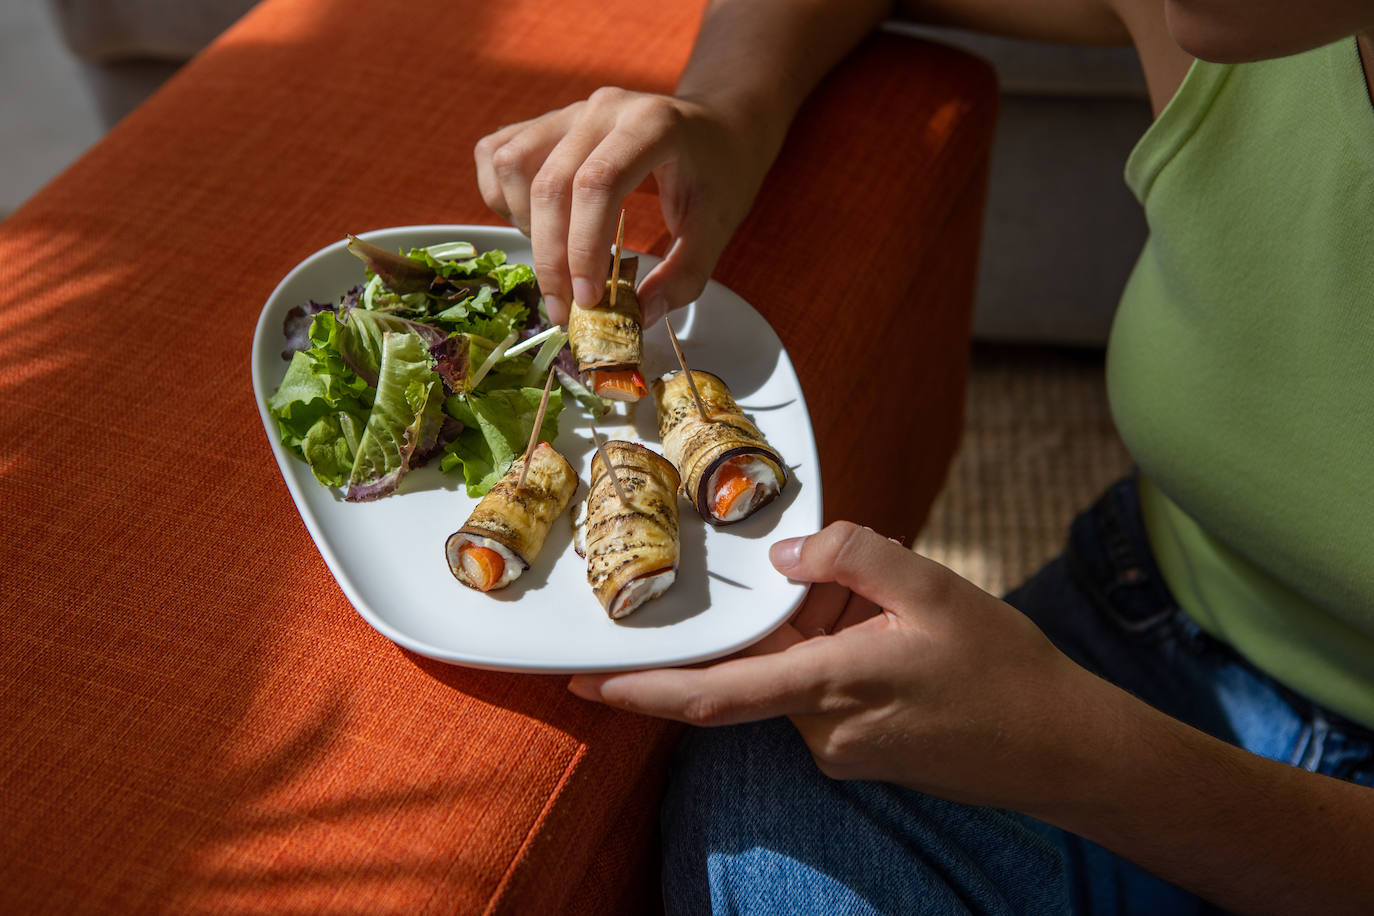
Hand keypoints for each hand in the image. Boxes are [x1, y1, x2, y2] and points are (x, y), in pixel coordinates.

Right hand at [474, 87, 776, 325]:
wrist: (714, 126)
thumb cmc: (717, 174)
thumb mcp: (717, 227)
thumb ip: (684, 274)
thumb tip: (641, 316)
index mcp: (651, 124)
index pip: (597, 184)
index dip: (583, 247)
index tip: (587, 299)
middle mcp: (603, 108)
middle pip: (550, 184)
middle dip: (551, 258)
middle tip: (565, 309)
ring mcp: (569, 111)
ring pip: (512, 165)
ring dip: (525, 226)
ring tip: (558, 258)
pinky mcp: (545, 122)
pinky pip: (497, 154)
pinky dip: (503, 198)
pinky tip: (538, 225)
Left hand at [568, 521, 1121, 811]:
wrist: (1062, 748)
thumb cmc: (1003, 670)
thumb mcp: (932, 586)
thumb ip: (850, 555)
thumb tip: (788, 553)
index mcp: (832, 685)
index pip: (711, 695)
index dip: (639, 690)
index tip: (583, 680)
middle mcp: (822, 730)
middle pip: (757, 668)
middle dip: (774, 623)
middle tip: (838, 591)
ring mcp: (840, 750)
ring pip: (792, 677)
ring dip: (816, 636)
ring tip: (895, 615)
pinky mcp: (858, 754)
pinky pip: (818, 694)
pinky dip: (834, 656)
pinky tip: (898, 638)